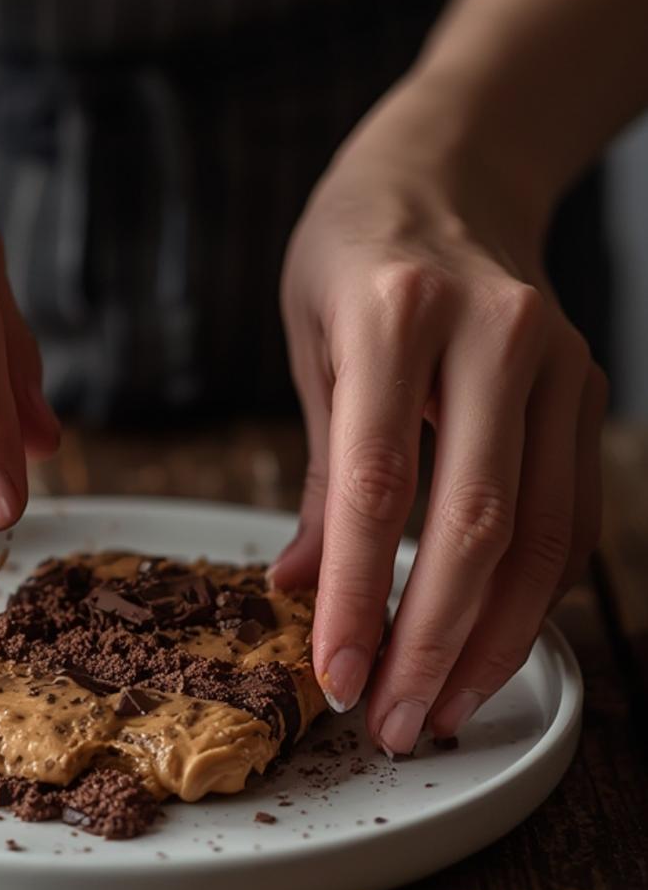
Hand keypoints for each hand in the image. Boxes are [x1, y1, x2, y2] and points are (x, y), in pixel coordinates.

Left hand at [271, 78, 607, 753]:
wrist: (454, 166)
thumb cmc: (356, 250)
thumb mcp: (308, 336)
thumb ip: (317, 469)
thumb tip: (303, 589)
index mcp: (395, 316)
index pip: (375, 489)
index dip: (359, 598)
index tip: (336, 678)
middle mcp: (490, 337)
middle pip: (474, 525)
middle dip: (432, 643)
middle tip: (393, 723)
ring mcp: (554, 363)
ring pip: (541, 535)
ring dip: (494, 640)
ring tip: (441, 708)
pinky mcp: (586, 388)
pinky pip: (572, 516)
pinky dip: (536, 593)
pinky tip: (494, 642)